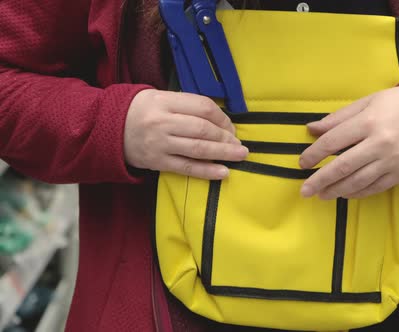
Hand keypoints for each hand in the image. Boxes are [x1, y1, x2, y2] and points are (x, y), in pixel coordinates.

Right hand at [124, 89, 247, 178]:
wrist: (106, 129)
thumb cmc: (139, 110)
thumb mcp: (159, 97)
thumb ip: (186, 105)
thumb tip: (219, 119)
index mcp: (164, 101)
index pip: (202, 107)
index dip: (222, 117)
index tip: (231, 126)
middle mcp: (162, 122)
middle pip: (202, 129)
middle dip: (226, 137)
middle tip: (240, 144)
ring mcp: (159, 144)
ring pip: (197, 149)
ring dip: (223, 153)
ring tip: (240, 155)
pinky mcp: (157, 162)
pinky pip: (186, 168)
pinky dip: (207, 171)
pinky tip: (223, 172)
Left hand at [299, 86, 398, 199]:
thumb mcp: (368, 101)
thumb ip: (339, 118)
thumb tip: (312, 129)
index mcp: (369, 122)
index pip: (332, 142)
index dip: (313, 155)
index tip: (302, 162)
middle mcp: (380, 143)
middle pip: (341, 167)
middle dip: (319, 180)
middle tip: (304, 190)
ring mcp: (392, 161)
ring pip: (357, 182)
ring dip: (336, 191)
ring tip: (321, 194)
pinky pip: (375, 188)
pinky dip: (357, 193)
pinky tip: (345, 193)